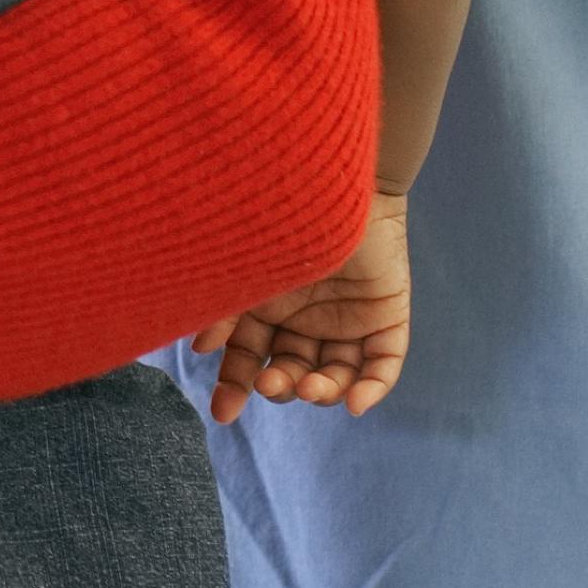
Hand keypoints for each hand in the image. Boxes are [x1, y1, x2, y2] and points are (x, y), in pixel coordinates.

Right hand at [191, 188, 411, 419]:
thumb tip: (201, 352)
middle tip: (274, 383)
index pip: (249, 359)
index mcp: (267, 307)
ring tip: (312, 387)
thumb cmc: (274, 215)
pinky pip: (384, 363)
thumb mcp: (241, 269)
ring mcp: (348, 319)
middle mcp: (306, 318)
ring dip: (322, 391)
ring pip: (335, 374)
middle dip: (281, 386)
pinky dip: (373, 387)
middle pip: (292, 371)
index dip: (235, 387)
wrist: (330, 174)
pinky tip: (355, 403)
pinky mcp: (386, 314)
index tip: (222, 413)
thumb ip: (221, 310)